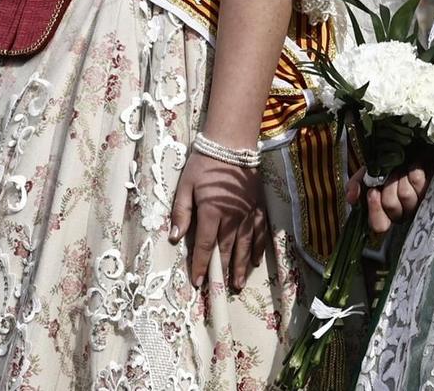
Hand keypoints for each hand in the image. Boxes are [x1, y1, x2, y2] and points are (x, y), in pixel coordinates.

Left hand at [170, 145, 271, 291]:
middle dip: (221, 271)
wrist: (232, 143)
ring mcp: (248, 212)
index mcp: (211, 211)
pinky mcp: (258, 206)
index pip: (204, 245)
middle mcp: (232, 216)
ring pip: (245, 245)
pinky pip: (260, 232)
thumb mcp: (185, 186)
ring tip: (238, 283)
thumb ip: (180, 212)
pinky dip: (258, 248)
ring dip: (240, 266)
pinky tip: (254, 261)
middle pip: (226, 249)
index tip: (198, 283)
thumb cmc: (204, 164)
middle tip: (219, 290)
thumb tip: (174, 237)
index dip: (200, 265)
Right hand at [346, 165, 426, 233]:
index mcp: (386, 210)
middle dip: (389, 185)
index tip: (372, 192)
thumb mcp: (369, 170)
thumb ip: (357, 183)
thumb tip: (351, 197)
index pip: (379, 225)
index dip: (375, 211)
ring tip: (403, 168)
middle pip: (391, 206)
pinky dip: (413, 169)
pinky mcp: (433, 189)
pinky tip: (415, 166)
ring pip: (405, 196)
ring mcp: (420, 201)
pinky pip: (418, 182)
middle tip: (391, 173)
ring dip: (401, 177)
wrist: (415, 143)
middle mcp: (404, 210)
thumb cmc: (391, 160)